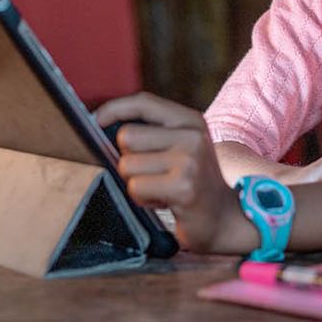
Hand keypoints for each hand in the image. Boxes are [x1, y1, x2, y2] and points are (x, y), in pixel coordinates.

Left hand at [93, 92, 247, 253]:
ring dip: (136, 183)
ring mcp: (189, 161)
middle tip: (151, 173)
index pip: (144, 102)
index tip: (96, 120)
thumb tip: (102, 126)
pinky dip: (143, 199)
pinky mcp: (182, 187)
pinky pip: (136, 188)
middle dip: (128, 159)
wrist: (225, 218)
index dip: (115, 108)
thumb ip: (152, 133)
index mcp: (191, 121)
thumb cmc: (193, 182)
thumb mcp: (182, 147)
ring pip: (126, 165)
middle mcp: (192, 136)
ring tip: (160, 188)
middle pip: (127, 136)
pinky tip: (164, 201)